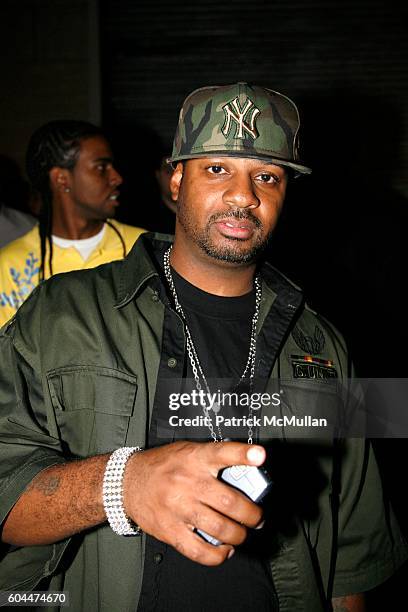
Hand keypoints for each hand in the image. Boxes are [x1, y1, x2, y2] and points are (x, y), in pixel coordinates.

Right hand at [123, 441, 265, 565]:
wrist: (127, 482)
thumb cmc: (162, 466)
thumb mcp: (187, 452)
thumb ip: (212, 460)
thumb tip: (244, 474)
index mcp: (194, 458)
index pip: (222, 452)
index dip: (242, 454)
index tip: (260, 455)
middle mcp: (188, 481)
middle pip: (230, 501)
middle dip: (251, 514)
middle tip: (256, 518)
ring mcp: (178, 507)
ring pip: (219, 528)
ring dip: (238, 535)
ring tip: (241, 534)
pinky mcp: (170, 530)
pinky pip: (198, 550)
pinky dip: (217, 555)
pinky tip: (223, 550)